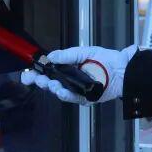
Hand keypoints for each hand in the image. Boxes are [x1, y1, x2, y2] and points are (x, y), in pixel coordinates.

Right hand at [19, 45, 135, 103]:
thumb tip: (51, 56)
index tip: (28, 73)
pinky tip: (61, 91)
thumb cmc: (106, 59)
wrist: (122, 70)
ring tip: (51, 84)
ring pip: (59, 92)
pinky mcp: (85, 98)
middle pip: (50, 83)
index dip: (37, 73)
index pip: (49, 71)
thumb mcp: (85, 52)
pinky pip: (73, 98)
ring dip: (53, 88)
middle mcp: (70, 80)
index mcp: (68, 67)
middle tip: (36, 79)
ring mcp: (77, 90)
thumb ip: (68, 55)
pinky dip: (66, 95)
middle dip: (41, 82)